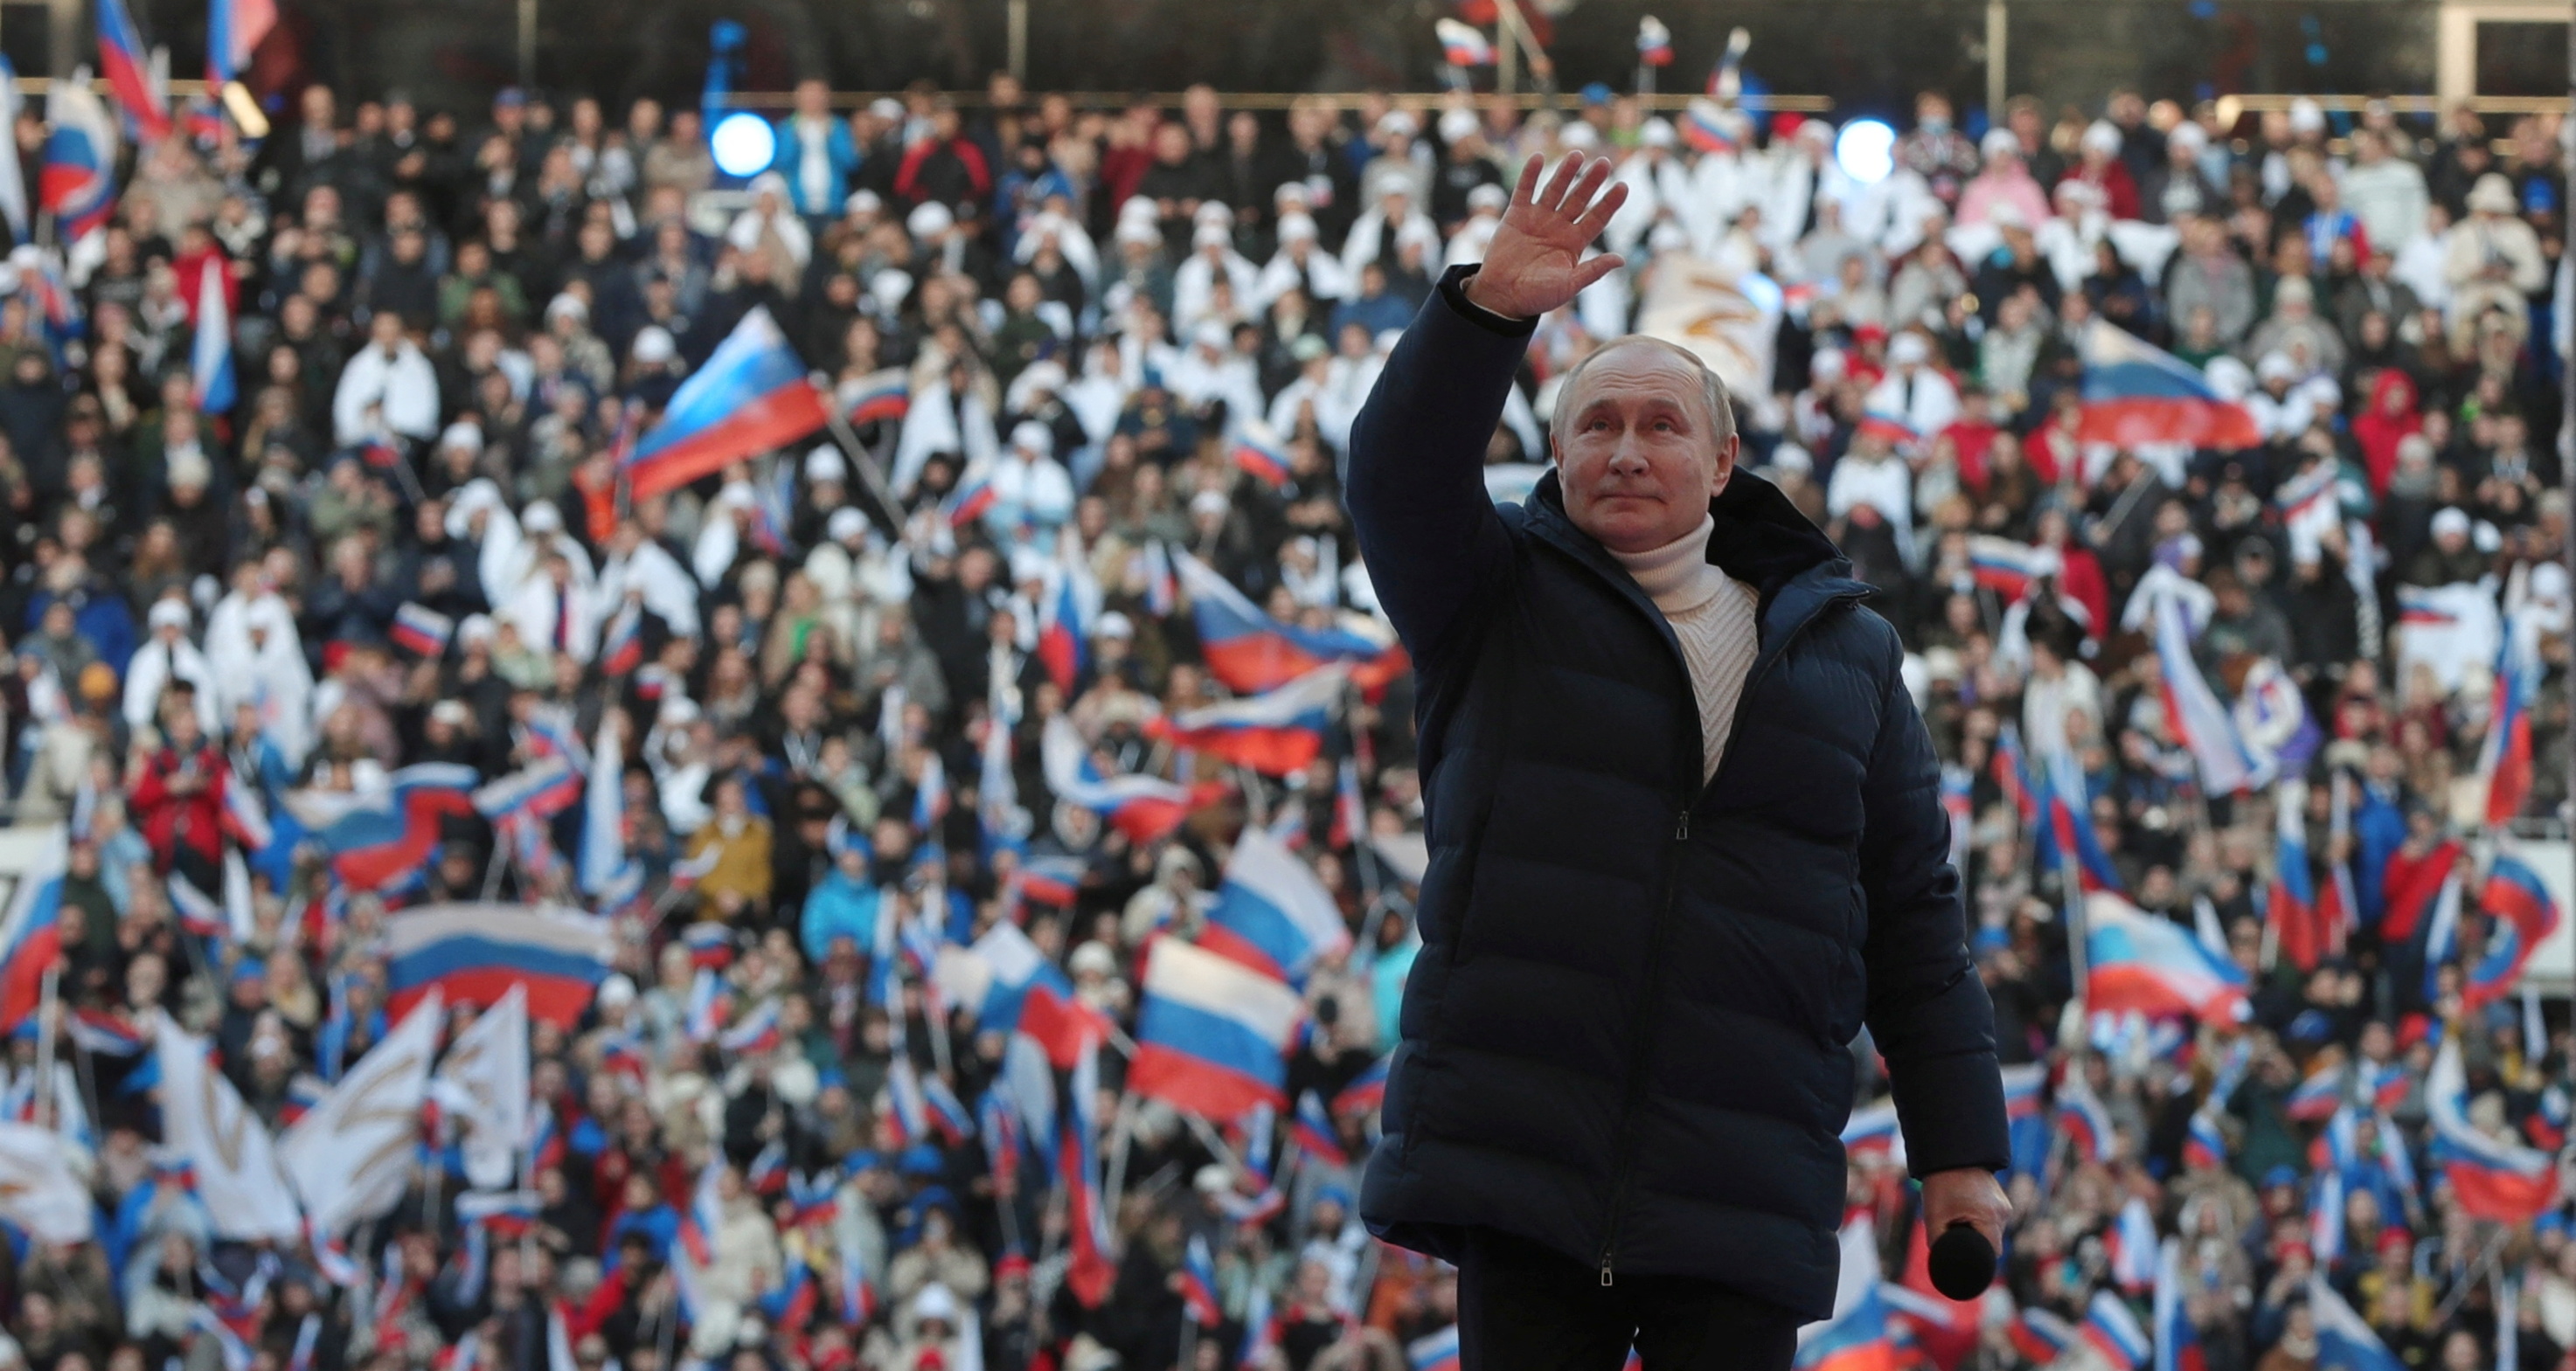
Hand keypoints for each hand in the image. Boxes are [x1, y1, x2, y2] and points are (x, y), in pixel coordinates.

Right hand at [1462, 154, 1628, 319]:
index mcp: (1574, 243)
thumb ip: (1592, 272)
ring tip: (1577, 155)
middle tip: (1605, 163)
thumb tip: (1620, 260)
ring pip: (1555, 190)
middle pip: (1579, 199)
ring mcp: (1537, 218)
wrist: (1501, 297)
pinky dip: (1530, 174)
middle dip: (1591, 182)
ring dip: (1566, 172)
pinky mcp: (1516, 215)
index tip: (1623, 187)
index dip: (1610, 203)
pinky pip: (1525, 190)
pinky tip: (1538, 157)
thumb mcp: (1568, 286)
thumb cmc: (1537, 296)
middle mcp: (1559, 226)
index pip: (1597, 218)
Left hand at [1920, 1167, 2010, 1255]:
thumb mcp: (1934, 1217)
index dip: (1978, 1258)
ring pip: (1991, 1231)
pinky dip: (1979, 1220)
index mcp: (1990, 1219)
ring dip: (1977, 1230)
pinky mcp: (2000, 1199)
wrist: (1951, 1153)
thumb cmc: (1941, 1185)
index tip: (1963, 1254)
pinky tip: (1964, 1208)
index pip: (1992, 1254)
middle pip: (1992, 1243)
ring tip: (1957, 1214)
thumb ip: (1939, 1243)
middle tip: (1954, 1230)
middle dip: (1975, 1243)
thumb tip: (1942, 1261)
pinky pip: (1991, 1219)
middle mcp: (2003, 1213)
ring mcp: (2003, 1205)